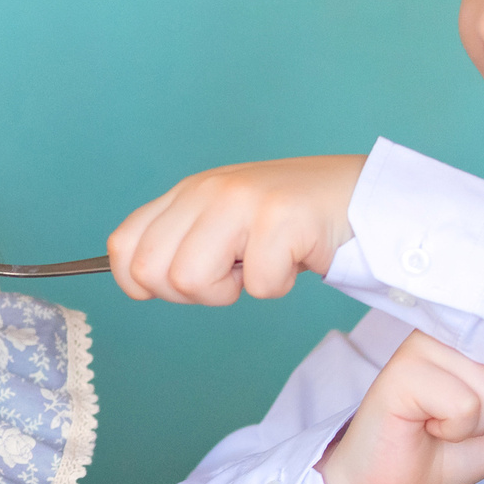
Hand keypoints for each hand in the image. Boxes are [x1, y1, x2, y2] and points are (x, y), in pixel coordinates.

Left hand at [108, 156, 365, 304]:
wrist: (359, 195)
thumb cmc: (290, 220)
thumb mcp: (222, 221)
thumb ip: (181, 241)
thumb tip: (136, 280)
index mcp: (188, 193)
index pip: (124, 246)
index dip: (142, 283)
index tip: (186, 284)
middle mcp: (206, 191)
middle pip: (152, 273)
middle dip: (191, 292)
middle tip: (232, 273)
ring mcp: (241, 202)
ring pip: (191, 281)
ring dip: (233, 289)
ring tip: (262, 262)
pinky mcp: (280, 219)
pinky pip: (256, 285)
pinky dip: (278, 284)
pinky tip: (294, 257)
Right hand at [319, 331, 483, 483]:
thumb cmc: (440, 455)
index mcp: (469, 337)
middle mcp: (447, 332)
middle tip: (458, 423)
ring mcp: (423, 346)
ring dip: (474, 425)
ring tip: (441, 425)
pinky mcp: (402, 371)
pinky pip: (464, 404)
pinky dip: (453, 430)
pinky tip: (426, 426)